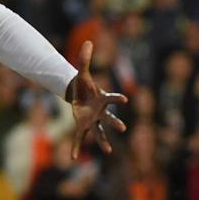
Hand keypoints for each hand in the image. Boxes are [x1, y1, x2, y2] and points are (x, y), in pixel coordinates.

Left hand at [68, 41, 128, 157]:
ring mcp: (92, 120)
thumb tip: (88, 41)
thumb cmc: (83, 84)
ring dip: (103, 141)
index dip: (118, 98)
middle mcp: (100, 112)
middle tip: (123, 129)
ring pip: (99, 132)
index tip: (126, 99)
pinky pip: (79, 138)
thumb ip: (84, 58)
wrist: (77, 93)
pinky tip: (72, 158)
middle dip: (115, 123)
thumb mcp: (82, 71)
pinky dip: (76, 148)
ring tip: (108, 152)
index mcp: (102, 98)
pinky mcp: (82, 125)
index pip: (112, 98)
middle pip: (109, 118)